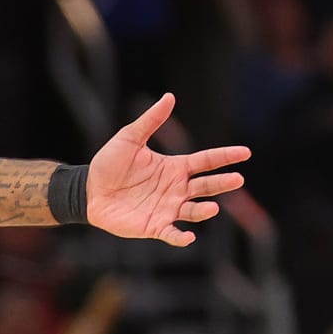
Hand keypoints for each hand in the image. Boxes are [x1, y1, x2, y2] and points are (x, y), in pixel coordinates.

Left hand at [88, 94, 249, 246]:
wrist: (87, 190)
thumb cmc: (109, 164)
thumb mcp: (129, 138)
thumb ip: (150, 121)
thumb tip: (169, 97)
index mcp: (174, 167)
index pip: (206, 161)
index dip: (225, 157)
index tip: (245, 152)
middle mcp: (176, 189)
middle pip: (206, 186)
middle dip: (222, 184)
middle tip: (237, 179)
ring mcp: (166, 208)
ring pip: (193, 211)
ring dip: (203, 210)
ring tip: (212, 207)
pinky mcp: (153, 226)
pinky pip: (171, 233)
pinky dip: (181, 237)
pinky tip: (188, 237)